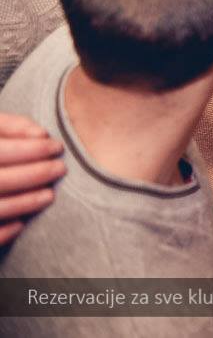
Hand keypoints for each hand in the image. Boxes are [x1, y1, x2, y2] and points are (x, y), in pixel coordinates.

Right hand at [0, 113, 64, 245]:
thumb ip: (10, 126)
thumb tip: (41, 135)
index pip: (0, 151)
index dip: (29, 149)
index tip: (56, 147)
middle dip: (34, 174)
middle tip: (60, 169)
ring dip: (25, 202)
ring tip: (49, 195)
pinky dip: (3, 232)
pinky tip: (20, 224)